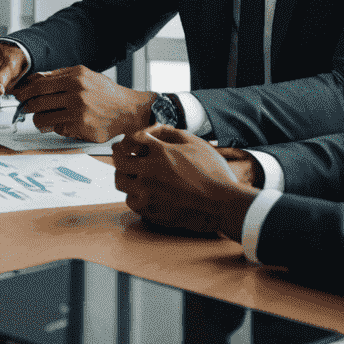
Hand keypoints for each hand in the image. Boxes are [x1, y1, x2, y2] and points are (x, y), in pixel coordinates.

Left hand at [11, 64, 156, 141]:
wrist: (129, 110)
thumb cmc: (105, 93)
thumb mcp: (84, 75)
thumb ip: (59, 76)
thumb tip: (34, 79)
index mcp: (75, 76)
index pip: (39, 84)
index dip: (25, 91)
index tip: (18, 96)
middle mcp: (76, 92)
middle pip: (38, 101)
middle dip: (27, 106)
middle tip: (24, 108)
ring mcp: (79, 110)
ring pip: (44, 118)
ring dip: (37, 120)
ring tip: (40, 119)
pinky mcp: (82, 127)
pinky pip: (58, 128)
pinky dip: (55, 127)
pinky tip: (60, 124)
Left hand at [111, 126, 257, 238]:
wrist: (225, 205)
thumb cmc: (214, 173)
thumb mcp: (196, 144)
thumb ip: (172, 134)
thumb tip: (155, 131)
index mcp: (159, 153)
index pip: (130, 139)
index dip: (128, 139)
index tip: (129, 142)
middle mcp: (149, 172)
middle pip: (119, 161)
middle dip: (120, 155)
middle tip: (122, 154)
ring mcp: (148, 194)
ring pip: (121, 182)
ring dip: (125, 175)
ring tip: (132, 174)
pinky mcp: (152, 212)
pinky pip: (131, 202)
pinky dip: (134, 195)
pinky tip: (142, 192)